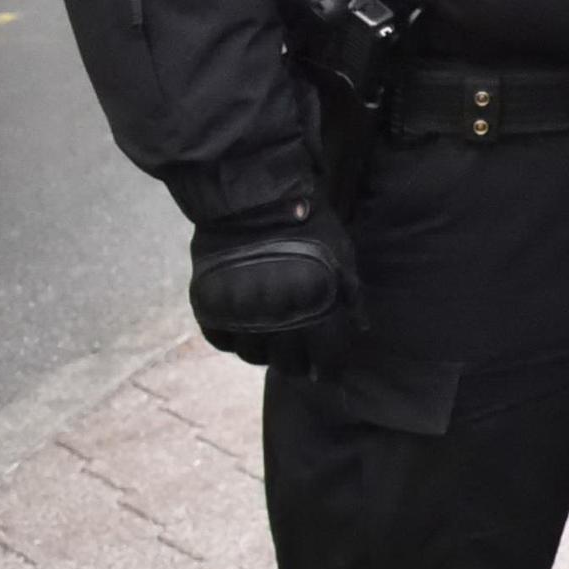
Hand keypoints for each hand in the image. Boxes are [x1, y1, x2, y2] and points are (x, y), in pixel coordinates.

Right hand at [189, 196, 354, 374]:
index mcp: (315, 312)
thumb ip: (351, 298)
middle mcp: (276, 321)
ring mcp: (239, 314)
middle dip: (297, 364)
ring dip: (264, 352)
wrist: (254, 199)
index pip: (325, 362)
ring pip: (251, 355)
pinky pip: (220, 339)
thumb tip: (359, 330)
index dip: (328, 369)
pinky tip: (243, 328)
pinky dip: (232, 338)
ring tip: (270, 339)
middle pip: (286, 365)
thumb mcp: (343, 259)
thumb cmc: (309, 227)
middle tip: (298, 356)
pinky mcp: (210, 305)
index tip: (326, 369)